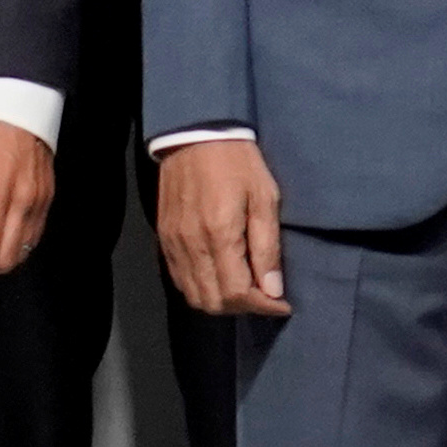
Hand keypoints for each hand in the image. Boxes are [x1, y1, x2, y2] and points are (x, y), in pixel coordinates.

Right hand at [157, 134, 286, 316]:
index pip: (237, 293)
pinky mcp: (163, 240)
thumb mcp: (265, 198)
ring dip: (221, 302)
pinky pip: (179, 280)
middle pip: (212, 301)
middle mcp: (190, 246)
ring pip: (193, 295)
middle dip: (243, 308)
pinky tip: (222, 278)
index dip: (263, 306)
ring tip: (247, 290)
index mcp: (219, 235)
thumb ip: (267, 246)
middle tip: (267, 297)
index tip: (283, 304)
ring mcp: (172, 245)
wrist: (196, 138)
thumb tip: (273, 288)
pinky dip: (201, 289)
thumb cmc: (239, 164)